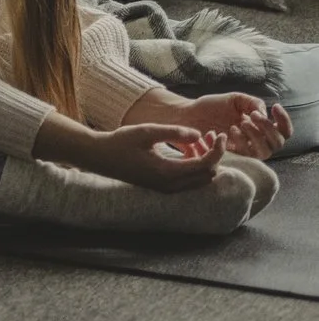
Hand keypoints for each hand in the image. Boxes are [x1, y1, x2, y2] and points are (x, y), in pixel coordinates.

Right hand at [69, 122, 229, 191]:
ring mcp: (167, 188)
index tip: (220, 135)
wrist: (100, 157)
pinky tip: (187, 149)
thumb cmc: (120, 142)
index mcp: (168, 172)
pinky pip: (189, 180)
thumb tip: (199, 134)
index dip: (218, 150)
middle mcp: (170, 185)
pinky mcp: (163, 187)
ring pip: (200, 179)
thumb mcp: (146, 131)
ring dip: (205, 161)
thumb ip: (174, 132)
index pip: (206, 165)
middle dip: (213, 155)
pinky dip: (195, 166)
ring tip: (198, 140)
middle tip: (209, 135)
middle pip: (208, 175)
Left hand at [163, 92, 292, 160]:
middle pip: (278, 143)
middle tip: (253, 116)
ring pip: (266, 152)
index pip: (284, 130)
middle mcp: (257, 142)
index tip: (275, 106)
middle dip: (269, 128)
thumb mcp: (235, 100)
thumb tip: (265, 113)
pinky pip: (247, 156)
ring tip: (242, 122)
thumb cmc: (212, 107)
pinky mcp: (233, 158)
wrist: (189, 114)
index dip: (284, 120)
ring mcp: (246, 151)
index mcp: (261, 127)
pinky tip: (231, 129)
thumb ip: (253, 103)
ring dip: (257, 136)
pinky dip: (243, 142)